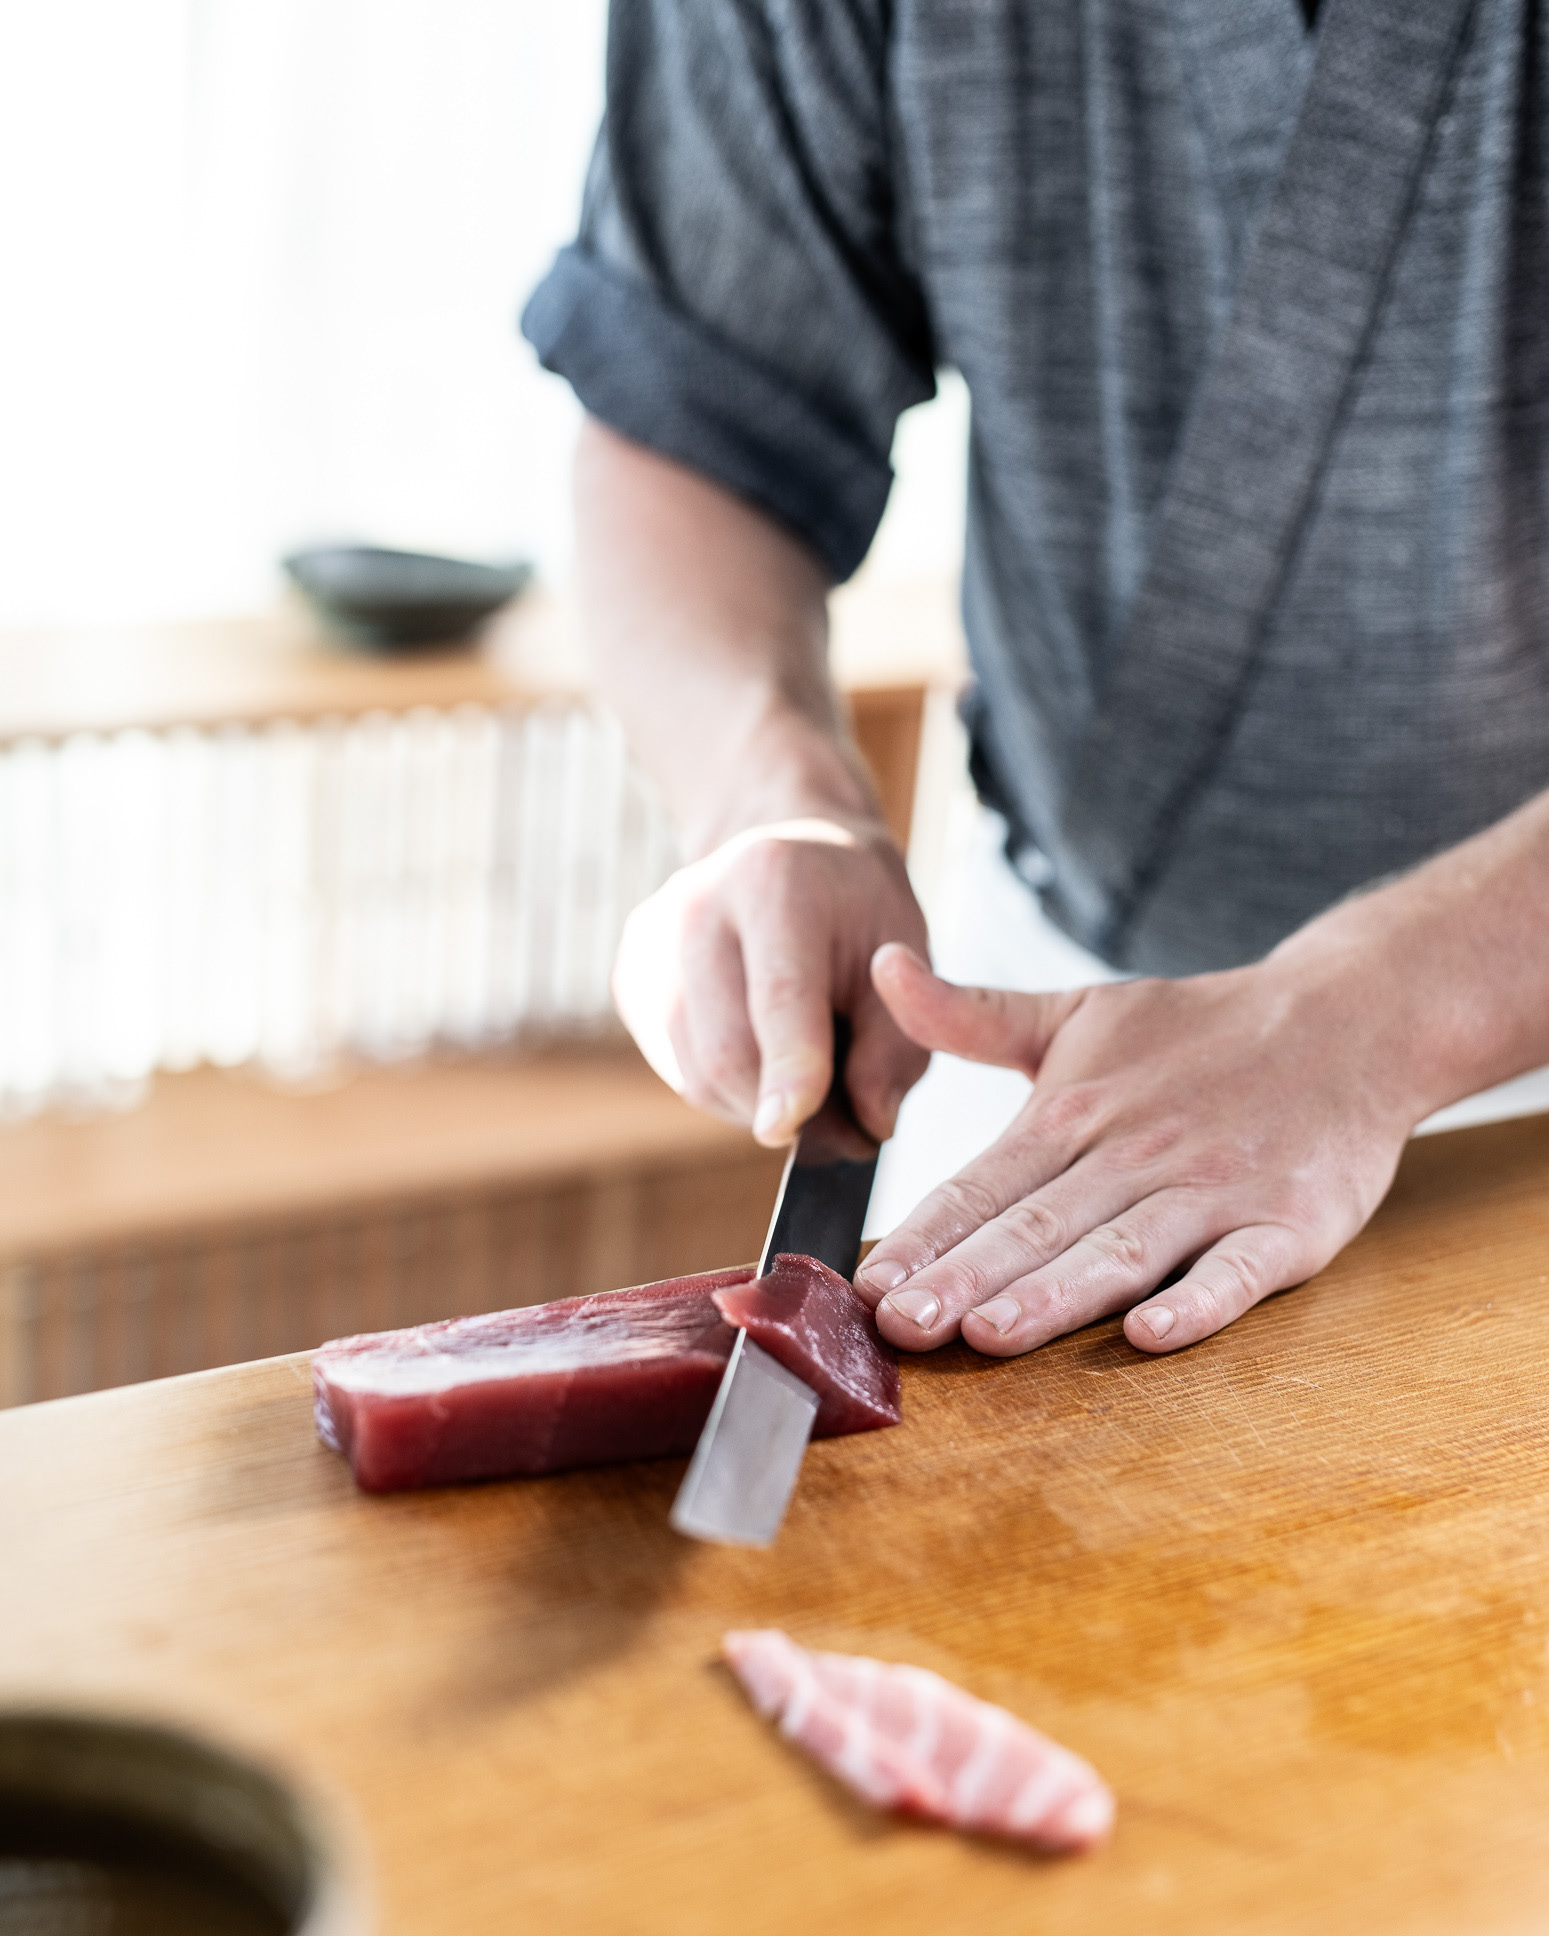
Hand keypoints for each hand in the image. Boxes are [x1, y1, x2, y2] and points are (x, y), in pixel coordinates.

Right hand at [612, 819, 929, 1144]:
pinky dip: (725, 1087)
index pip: (777, 993)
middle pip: (726, 1051)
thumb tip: (867, 1122)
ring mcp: (653, 939)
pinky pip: (677, 1069)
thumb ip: (895, 1043)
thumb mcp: (906, 955)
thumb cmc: (856, 911)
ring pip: (696, 1074)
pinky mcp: (631, 975)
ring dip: (755, 1103)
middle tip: (837, 1120)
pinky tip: (760, 1049)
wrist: (791, 853)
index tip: (787, 1129)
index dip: (785, 1068)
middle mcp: (697, 901)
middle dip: (780, 1106)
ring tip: (802, 1075)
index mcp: (774, 879)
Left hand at [855, 942, 1433, 1355]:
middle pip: (1036, 1225)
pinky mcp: (1289, 1225)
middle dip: (963, 1279)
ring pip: (1121, 1251)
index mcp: (1071, 1114)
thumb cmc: (1197, 1032)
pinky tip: (1152, 1334)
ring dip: (1055, 1295)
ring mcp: (1211, 1192)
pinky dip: (1200, 1302)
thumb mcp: (1076, 1011)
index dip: (923, 1236)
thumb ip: (972, 1014)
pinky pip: (1239, 1271)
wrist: (1348, 1021)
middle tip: (899, 1327)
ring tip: (990, 1335)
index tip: (864, 1285)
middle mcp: (1132, 1155)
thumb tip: (883, 970)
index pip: (981, 1185)